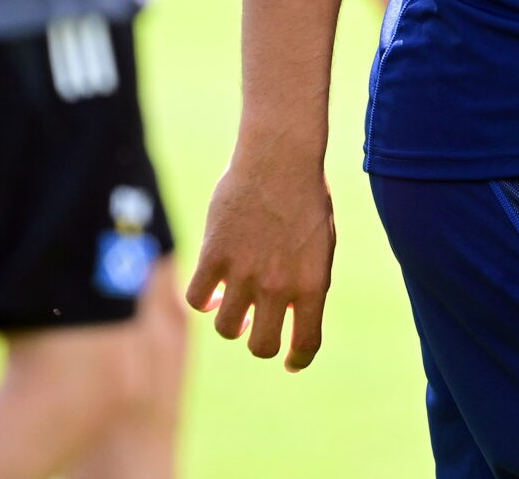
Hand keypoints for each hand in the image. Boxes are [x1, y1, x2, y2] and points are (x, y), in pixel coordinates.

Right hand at [185, 148, 336, 370]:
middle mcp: (278, 286)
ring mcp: (244, 272)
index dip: (296, 360)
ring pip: (225, 328)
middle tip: (256, 324)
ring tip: (235, 303)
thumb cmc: (306, 198)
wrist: (281, 157)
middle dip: (258, 341)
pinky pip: (198, 299)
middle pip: (260, 346)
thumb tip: (285, 316)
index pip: (305, 345)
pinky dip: (204, 299)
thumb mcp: (320, 246)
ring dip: (230, 321)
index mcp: (312, 285)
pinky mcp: (214, 255)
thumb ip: (305, 284)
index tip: (288, 361)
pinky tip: (211, 289)